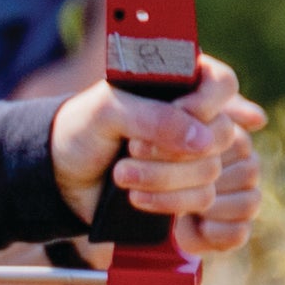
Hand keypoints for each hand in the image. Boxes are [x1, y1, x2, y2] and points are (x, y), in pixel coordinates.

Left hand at [50, 56, 266, 248]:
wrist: (63, 178)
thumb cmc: (82, 131)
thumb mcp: (107, 112)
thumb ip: (153, 117)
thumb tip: (203, 141)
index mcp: (181, 83)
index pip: (222, 83)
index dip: (206, 102)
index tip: (179, 113)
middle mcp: (196, 118)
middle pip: (221, 133)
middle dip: (172, 149)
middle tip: (131, 148)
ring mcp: (196, 156)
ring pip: (211, 171)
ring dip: (163, 178)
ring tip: (120, 174)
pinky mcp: (190, 190)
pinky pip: (204, 199)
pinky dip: (168, 202)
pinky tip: (137, 199)